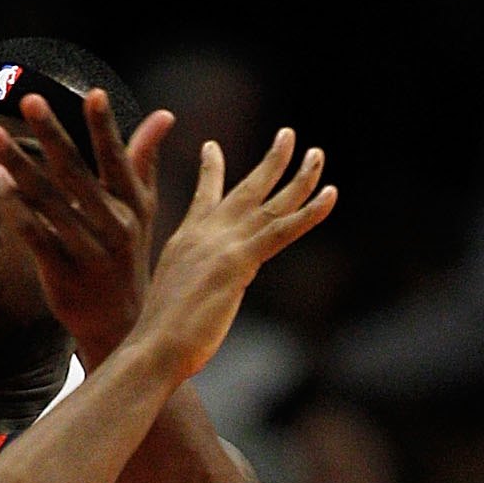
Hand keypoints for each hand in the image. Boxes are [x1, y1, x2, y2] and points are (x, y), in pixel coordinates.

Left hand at [0, 87, 174, 360]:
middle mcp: (114, 226)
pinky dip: (16, 207)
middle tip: (28, 98)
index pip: (119, 160)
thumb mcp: (143, 210)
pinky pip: (35, 235)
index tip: (94, 93)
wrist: (119, 324)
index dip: (106, 128)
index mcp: (134, 206)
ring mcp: (88, 251)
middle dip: (51, 134)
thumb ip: (145, 160)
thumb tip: (164, 115)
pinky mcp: (63, 273)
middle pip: (76, 172)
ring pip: (48, 201)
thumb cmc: (127, 256)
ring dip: (18, 166)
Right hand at [124, 129, 336, 386]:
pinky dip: (310, 211)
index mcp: (185, 240)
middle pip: (246, 188)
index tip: (212, 146)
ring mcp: (223, 244)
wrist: (152, 347)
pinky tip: (330, 195)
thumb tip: (189, 302)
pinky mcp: (239, 261)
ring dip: (299, 175)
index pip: (205, 197)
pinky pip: (283, 229)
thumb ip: (187, 287)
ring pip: (270, 201)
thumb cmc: (157, 339)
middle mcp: (205, 233)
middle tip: (287, 135)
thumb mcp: (170, 300)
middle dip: (270, 160)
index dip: (212, 169)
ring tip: (317, 153)